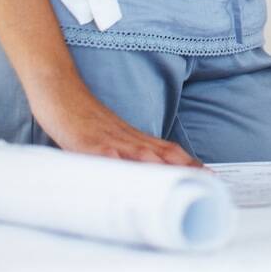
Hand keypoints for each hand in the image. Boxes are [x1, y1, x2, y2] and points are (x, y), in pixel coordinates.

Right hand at [29, 82, 201, 166]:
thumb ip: (124, 156)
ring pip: (139, 152)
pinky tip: (124, 173)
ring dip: (161, 167)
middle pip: (163, 152)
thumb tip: (139, 179)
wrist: (59, 88)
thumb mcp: (108, 139)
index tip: (211, 178)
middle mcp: (127, 137)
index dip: (191, 165)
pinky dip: (115, 162)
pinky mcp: (86, 140)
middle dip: (186, 169)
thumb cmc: (83, 120)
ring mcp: (108, 138)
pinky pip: (101, 152)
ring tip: (179, 182)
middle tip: (207, 183)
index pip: (169, 151)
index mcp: (133, 138)